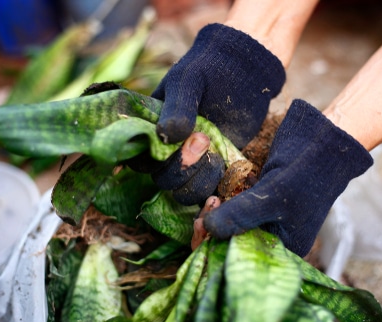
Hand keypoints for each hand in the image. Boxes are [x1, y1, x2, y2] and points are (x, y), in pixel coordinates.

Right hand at [128, 23, 284, 205]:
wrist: (242, 70)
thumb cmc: (207, 70)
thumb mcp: (187, 82)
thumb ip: (177, 108)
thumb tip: (165, 136)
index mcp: (150, 131)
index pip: (140, 160)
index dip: (152, 161)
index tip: (173, 141)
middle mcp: (168, 151)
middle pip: (163, 181)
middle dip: (182, 167)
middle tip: (203, 138)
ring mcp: (193, 161)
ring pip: (186, 191)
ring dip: (201, 178)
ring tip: (215, 151)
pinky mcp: (216, 166)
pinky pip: (211, 189)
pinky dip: (218, 188)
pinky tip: (226, 170)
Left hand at [201, 99, 372, 256]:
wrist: (325, 142)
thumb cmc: (307, 174)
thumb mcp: (273, 198)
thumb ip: (241, 215)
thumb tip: (207, 228)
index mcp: (284, 247)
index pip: (243, 257)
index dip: (218, 246)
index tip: (201, 227)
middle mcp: (274, 236)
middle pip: (234, 242)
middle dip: (215, 229)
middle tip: (207, 208)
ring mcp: (266, 217)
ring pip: (232, 223)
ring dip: (218, 214)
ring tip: (212, 199)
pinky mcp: (260, 199)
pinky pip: (236, 207)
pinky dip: (226, 201)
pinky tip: (218, 193)